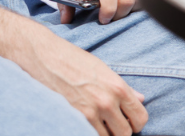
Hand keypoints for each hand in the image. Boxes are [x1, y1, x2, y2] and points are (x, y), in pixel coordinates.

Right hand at [13, 24, 147, 135]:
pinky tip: (84, 122)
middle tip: (111, 124)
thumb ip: (123, 87)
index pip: (140, 118)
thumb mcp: (101, 68)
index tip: (128, 120)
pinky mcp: (74, 118)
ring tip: (95, 121)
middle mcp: (107, 101)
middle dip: (120, 130)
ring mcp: (90, 112)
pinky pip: (89, 134)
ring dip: (104, 132)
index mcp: (118, 87)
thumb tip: (140, 99)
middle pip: (126, 133)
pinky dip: (89, 131)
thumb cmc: (72, 59)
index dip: (136, 122)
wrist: (43, 56)